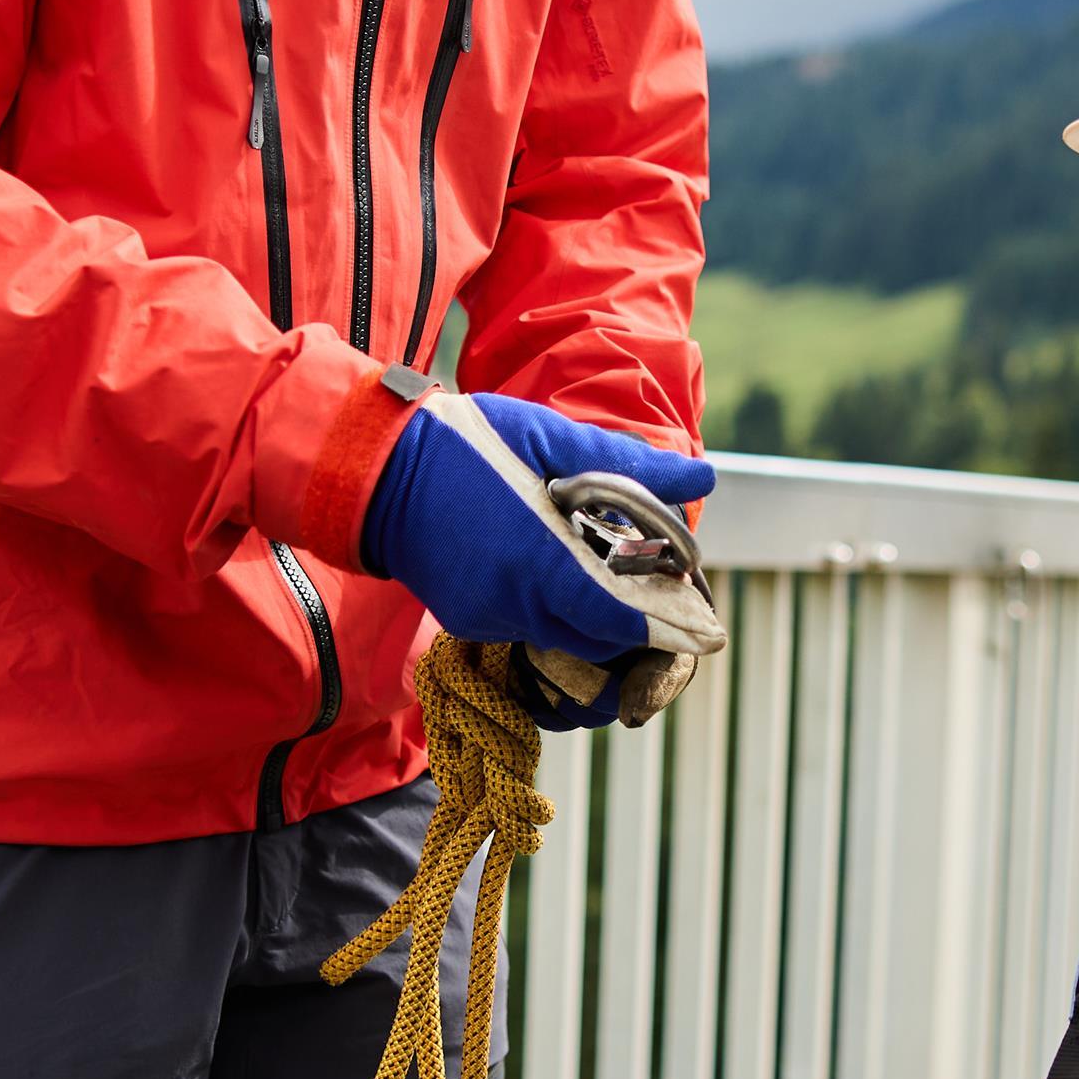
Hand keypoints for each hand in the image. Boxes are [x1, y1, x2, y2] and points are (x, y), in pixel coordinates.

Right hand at [361, 392, 710, 660]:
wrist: (373, 468)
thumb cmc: (466, 441)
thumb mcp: (549, 436)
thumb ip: (628, 465)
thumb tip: (703, 476)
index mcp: (540, 558)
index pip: (618, 619)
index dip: (665, 627)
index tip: (706, 630)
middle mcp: (514, 602)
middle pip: (598, 641)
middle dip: (636, 628)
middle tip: (668, 600)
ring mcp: (487, 617)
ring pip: (564, 642)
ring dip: (596, 623)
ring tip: (620, 585)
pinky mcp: (466, 621)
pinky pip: (528, 632)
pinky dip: (556, 616)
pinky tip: (564, 579)